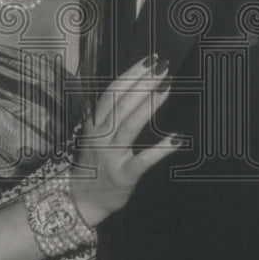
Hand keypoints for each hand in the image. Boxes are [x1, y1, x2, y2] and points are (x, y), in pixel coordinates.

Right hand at [72, 55, 181, 226]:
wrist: (81, 199)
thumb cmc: (95, 161)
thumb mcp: (96, 133)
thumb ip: (111, 112)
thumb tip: (136, 85)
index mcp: (95, 122)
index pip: (112, 92)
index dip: (131, 75)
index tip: (150, 60)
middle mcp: (101, 136)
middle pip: (121, 104)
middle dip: (143, 83)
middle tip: (163, 67)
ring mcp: (111, 156)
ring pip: (129, 126)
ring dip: (149, 105)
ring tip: (167, 87)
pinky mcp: (123, 176)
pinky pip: (143, 161)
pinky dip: (159, 150)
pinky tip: (177, 139)